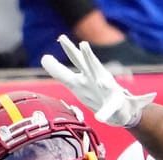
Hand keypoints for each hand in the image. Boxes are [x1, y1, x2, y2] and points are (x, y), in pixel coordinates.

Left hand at [41, 34, 155, 127]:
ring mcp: (106, 91)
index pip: (75, 59)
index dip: (69, 50)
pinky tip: (101, 117)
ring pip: (105, 85)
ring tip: (103, 83)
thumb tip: (44, 58)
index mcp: (85, 75)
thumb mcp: (75, 82)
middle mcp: (95, 79)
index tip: (61, 38)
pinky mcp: (114, 104)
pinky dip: (106, 113)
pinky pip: (109, 109)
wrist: (117, 111)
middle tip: (83, 44)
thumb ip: (59, 71)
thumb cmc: (94, 92)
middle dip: (87, 56)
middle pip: (91, 66)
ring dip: (104, 85)